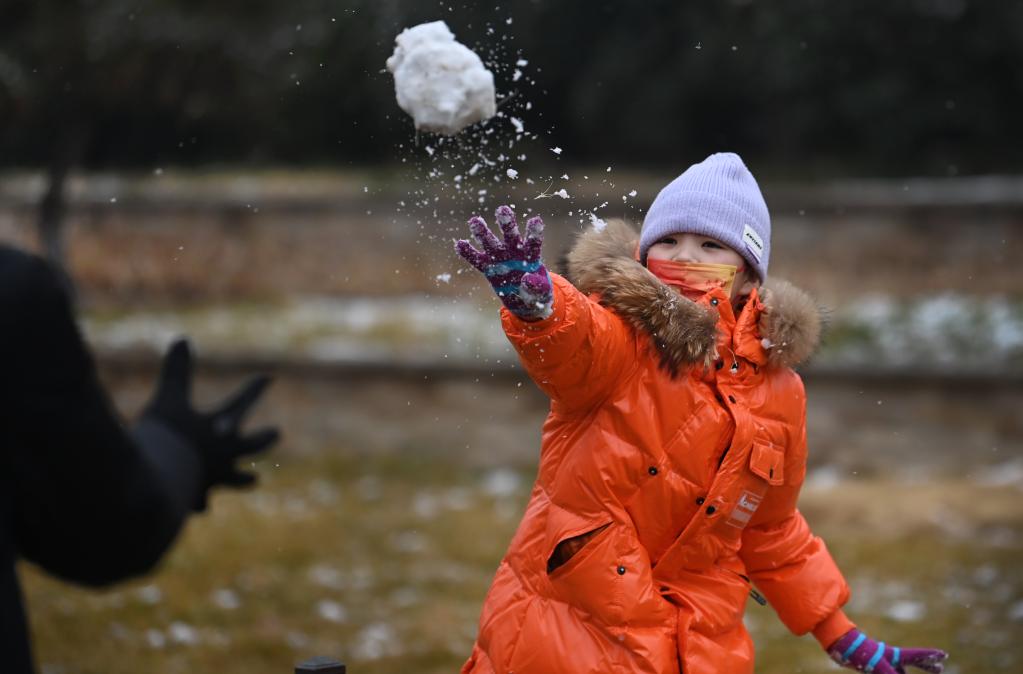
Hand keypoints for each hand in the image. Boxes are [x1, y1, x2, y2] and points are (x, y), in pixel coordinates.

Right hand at [143, 339, 279, 509]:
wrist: (155, 484)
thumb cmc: (167, 438)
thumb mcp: (169, 399)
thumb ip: (177, 371)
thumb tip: (182, 338)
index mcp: (222, 430)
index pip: (242, 404)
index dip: (254, 389)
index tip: (270, 377)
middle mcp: (224, 456)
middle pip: (251, 446)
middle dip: (262, 438)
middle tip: (278, 432)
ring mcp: (211, 480)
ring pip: (234, 479)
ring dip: (243, 477)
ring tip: (254, 479)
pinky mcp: (192, 499)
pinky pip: (199, 501)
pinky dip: (199, 502)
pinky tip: (201, 508)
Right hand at [455, 205, 552, 320]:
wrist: (525, 300)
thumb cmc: (537, 293)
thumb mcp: (541, 293)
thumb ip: (536, 286)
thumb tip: (525, 280)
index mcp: (531, 255)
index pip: (533, 242)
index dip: (534, 232)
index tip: (535, 221)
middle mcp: (514, 252)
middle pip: (511, 235)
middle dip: (507, 223)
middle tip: (503, 210)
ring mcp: (500, 258)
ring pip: (491, 243)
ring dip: (482, 232)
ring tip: (474, 221)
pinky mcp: (488, 268)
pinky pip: (477, 260)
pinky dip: (468, 253)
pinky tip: (460, 244)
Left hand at [828, 628, 947, 673]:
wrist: (839, 645)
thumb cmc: (858, 653)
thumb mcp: (877, 666)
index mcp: (894, 655)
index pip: (916, 656)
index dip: (930, 656)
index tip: (944, 655)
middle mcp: (889, 656)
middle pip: (912, 661)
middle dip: (926, 664)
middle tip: (940, 667)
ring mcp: (881, 659)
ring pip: (900, 667)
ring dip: (911, 671)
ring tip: (918, 673)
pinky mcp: (871, 664)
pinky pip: (887, 671)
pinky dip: (894, 673)